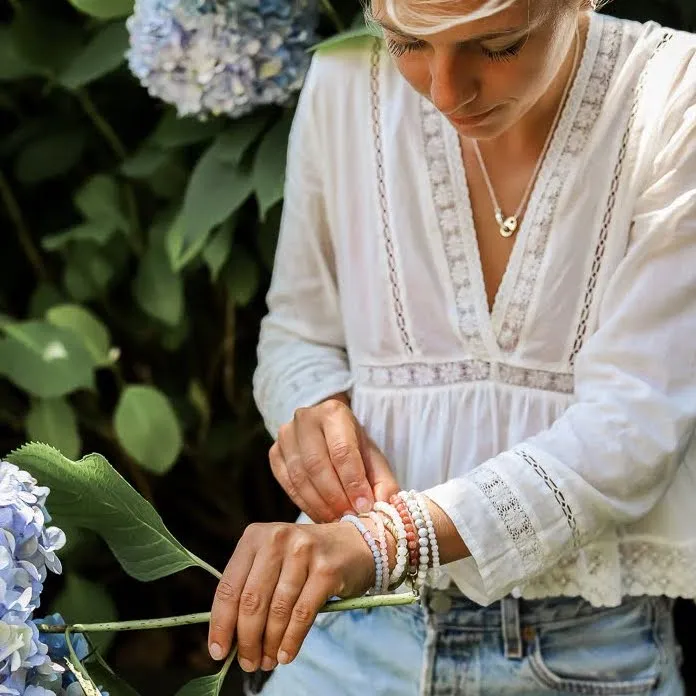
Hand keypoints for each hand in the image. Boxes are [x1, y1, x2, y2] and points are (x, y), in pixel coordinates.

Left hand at [208, 519, 388, 671]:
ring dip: (269, 644)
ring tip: (267, 662)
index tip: (218, 652)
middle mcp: (277, 538)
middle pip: (251, 601)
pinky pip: (302, 615)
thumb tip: (228, 638)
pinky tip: (286, 654)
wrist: (355, 544)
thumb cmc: (305, 559)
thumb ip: (251, 589)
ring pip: (277, 611)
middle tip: (247, 663)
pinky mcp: (326, 570)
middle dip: (246, 640)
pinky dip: (291, 640)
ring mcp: (303, 551)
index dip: (221, 624)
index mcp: (255, 536)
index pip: (229, 586)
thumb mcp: (273, 560)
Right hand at [270, 395, 399, 522]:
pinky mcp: (274, 453)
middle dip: (335, 497)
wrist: (327, 432)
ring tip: (337, 521)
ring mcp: (286, 435)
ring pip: (300, 477)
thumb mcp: (373, 458)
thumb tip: (386, 505)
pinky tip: (321, 515)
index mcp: (334, 412)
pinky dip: (305, 504)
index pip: (342, 450)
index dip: (352, 482)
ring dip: (320, 505)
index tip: (363, 506)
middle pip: (317, 465)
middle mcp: (305, 418)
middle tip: (350, 518)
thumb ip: (382, 481)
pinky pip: (288, 484)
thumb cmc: (353, 446)